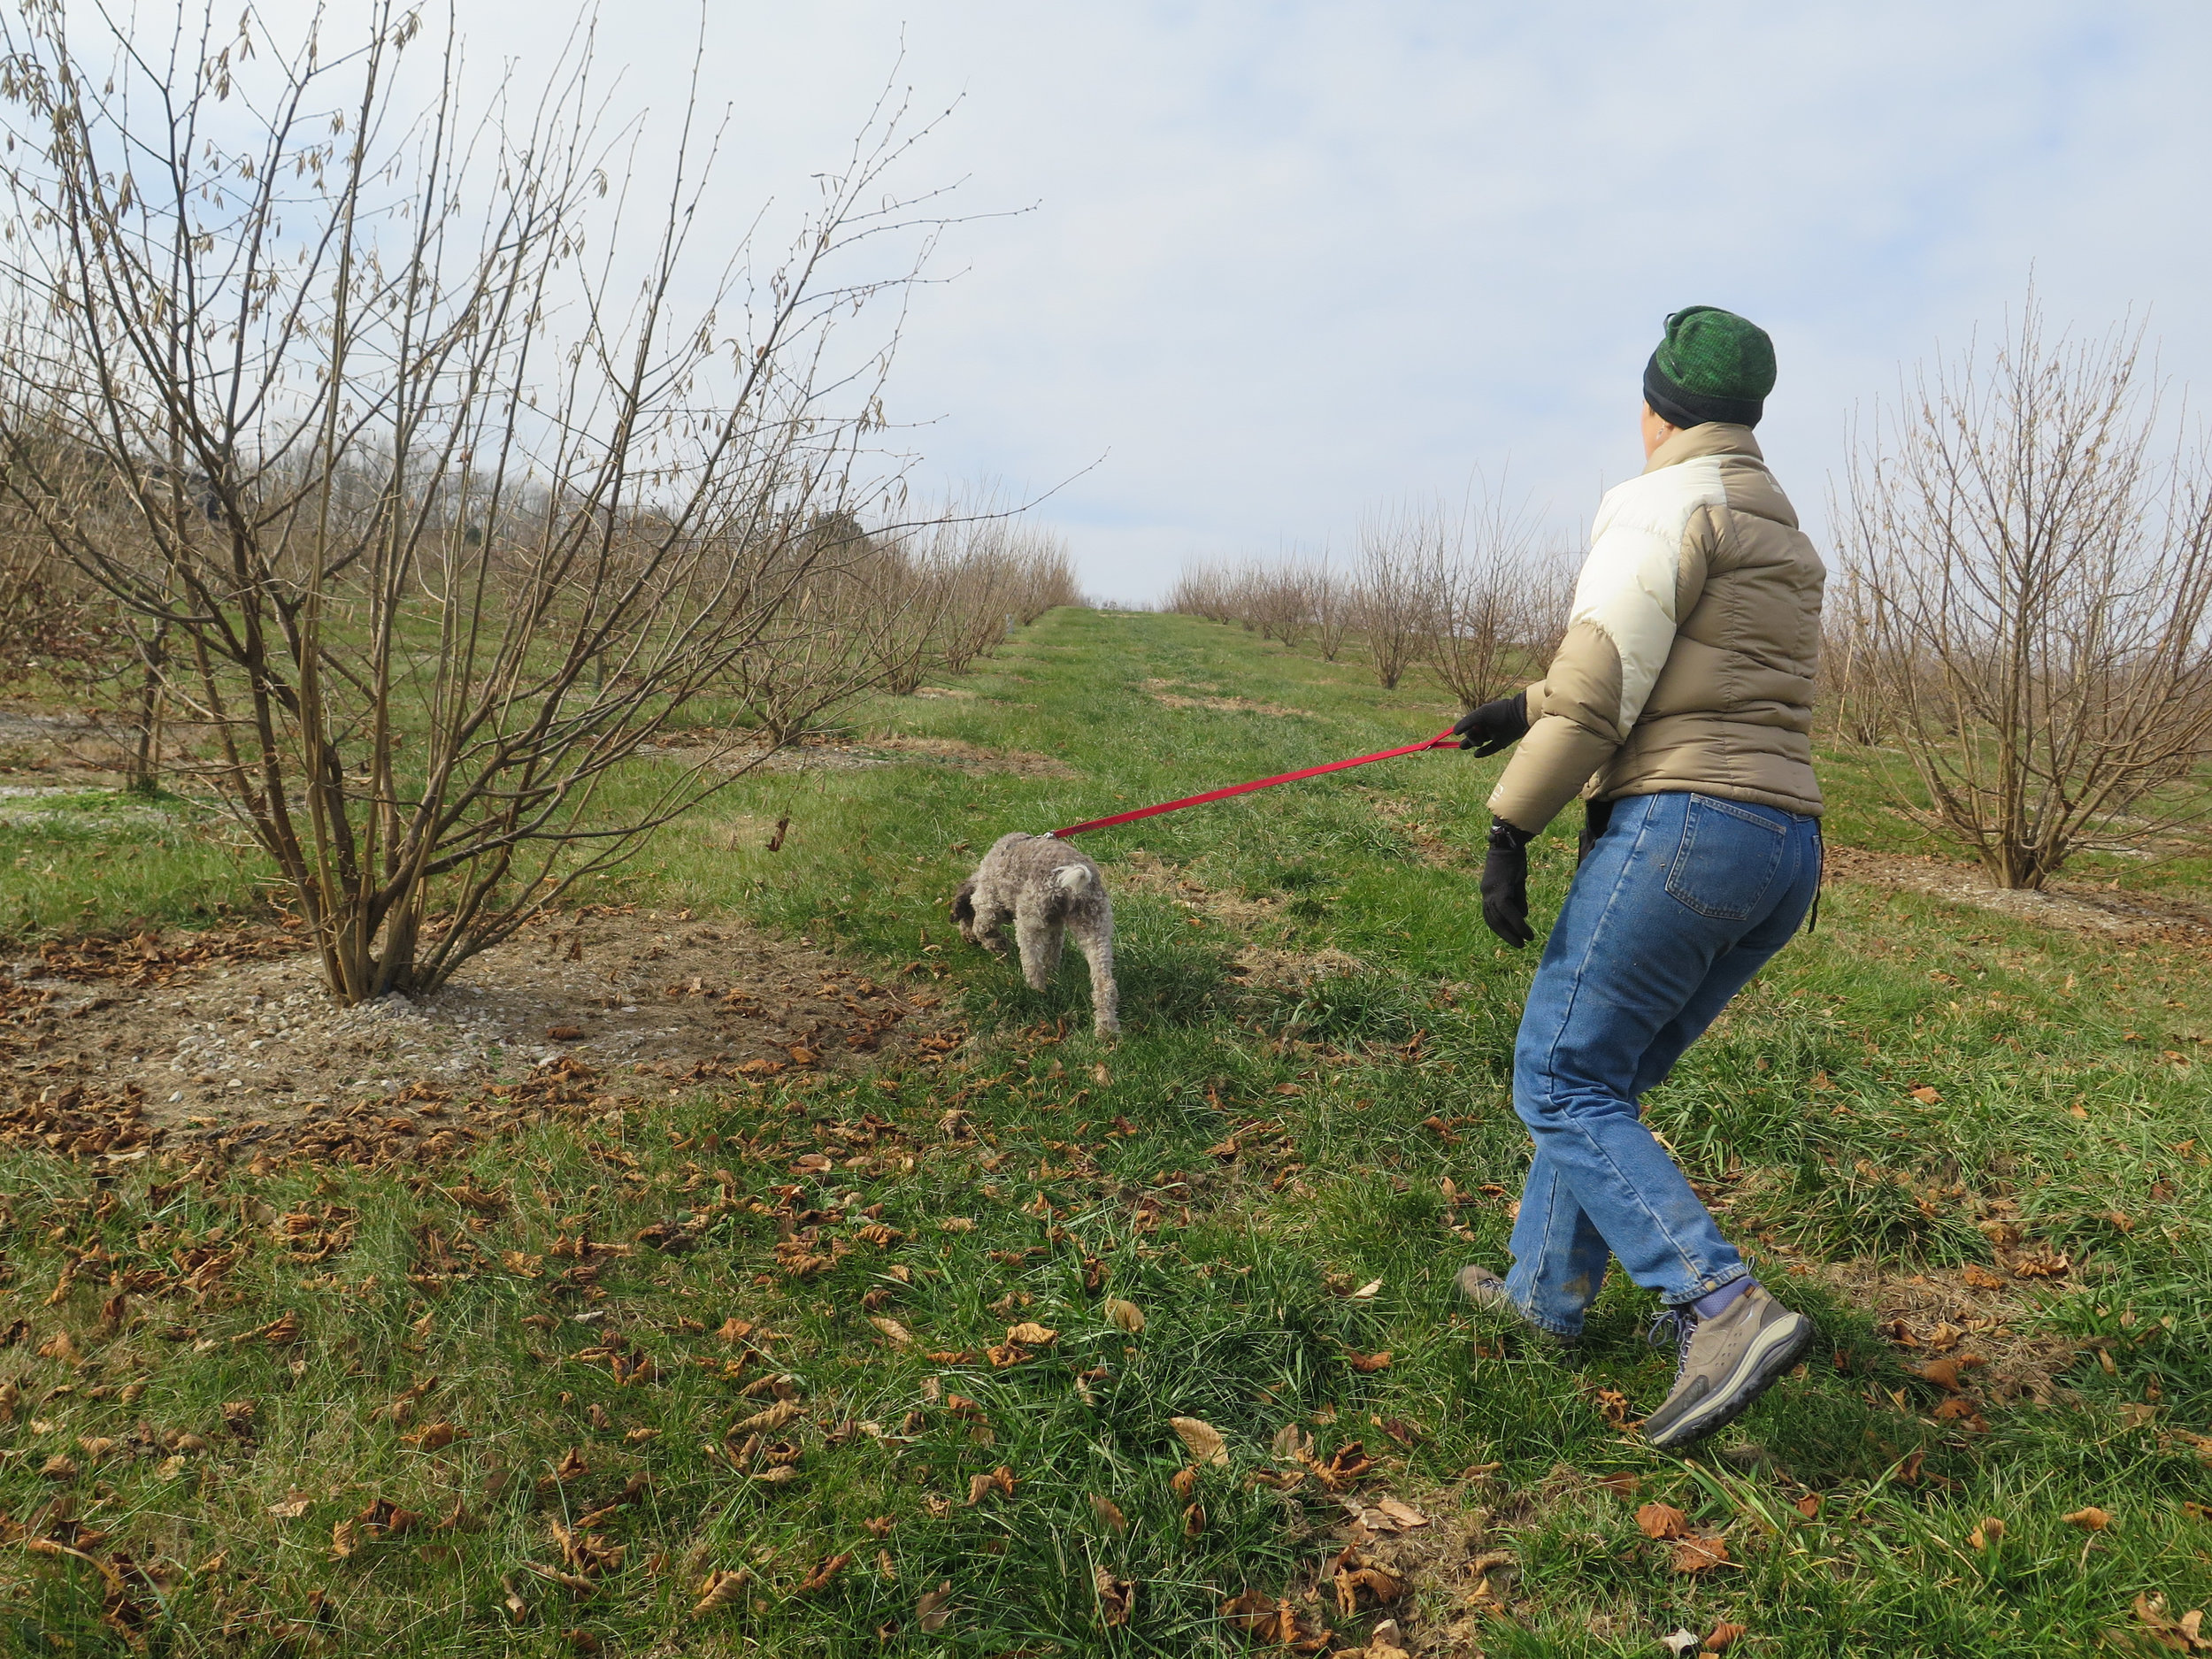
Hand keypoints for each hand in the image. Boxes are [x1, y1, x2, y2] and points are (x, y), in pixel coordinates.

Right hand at [1453, 692, 1529, 755]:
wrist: (1520, 716)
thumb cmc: (1499, 712)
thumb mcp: (1481, 715)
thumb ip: (1466, 722)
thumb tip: (1454, 732)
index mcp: (1481, 717)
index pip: (1468, 726)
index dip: (1465, 730)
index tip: (1466, 732)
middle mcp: (1487, 726)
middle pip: (1472, 735)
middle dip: (1469, 738)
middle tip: (1473, 739)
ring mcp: (1494, 734)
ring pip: (1480, 742)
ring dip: (1474, 744)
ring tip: (1473, 745)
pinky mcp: (1501, 742)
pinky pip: (1490, 749)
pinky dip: (1483, 752)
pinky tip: (1476, 754)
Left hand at [1481, 818, 1534, 947]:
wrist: (1509, 842)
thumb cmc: (1513, 859)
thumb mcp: (1515, 881)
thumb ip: (1517, 898)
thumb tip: (1522, 915)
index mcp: (1488, 891)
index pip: (1490, 915)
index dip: (1499, 927)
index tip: (1510, 937)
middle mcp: (1486, 892)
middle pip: (1493, 920)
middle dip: (1505, 934)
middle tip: (1519, 945)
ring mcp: (1492, 891)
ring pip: (1500, 918)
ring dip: (1512, 932)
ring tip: (1523, 942)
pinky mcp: (1501, 889)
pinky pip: (1507, 911)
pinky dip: (1516, 923)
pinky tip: (1525, 930)